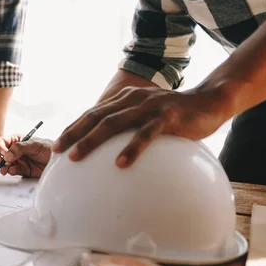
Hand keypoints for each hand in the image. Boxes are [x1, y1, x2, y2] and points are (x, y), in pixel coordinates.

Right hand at [0, 135, 52, 177]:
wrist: (58, 160)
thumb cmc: (48, 148)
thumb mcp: (34, 145)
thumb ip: (19, 148)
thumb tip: (6, 156)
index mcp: (16, 140)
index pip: (1, 142)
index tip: (4, 153)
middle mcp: (15, 150)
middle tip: (2, 162)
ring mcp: (18, 160)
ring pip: (4, 164)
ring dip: (3, 167)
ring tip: (4, 170)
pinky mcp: (22, 170)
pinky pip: (13, 171)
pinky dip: (11, 171)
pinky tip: (13, 171)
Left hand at [52, 86, 225, 166]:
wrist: (209, 101)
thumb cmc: (173, 115)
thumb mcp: (146, 117)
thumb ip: (128, 127)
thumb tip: (108, 150)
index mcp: (124, 100)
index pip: (92, 114)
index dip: (72, 128)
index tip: (56, 146)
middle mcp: (131, 101)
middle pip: (95, 117)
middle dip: (73, 134)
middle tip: (58, 151)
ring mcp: (148, 107)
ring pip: (113, 124)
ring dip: (91, 140)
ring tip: (76, 157)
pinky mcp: (166, 117)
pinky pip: (145, 135)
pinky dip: (131, 149)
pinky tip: (120, 164)